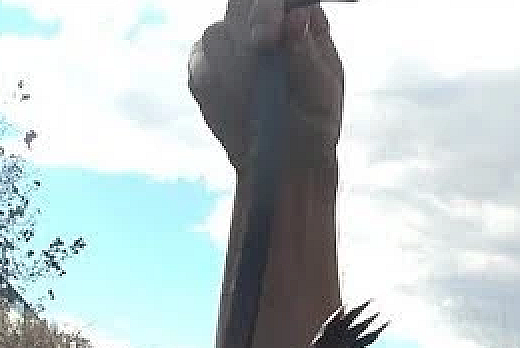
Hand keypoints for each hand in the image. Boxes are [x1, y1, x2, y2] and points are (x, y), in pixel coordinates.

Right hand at [189, 0, 344, 170]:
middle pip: (238, 6)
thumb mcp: (321, 94)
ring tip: (257, 102)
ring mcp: (230, 44)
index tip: (266, 37)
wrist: (286, 161)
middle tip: (257, 73)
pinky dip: (215, 89)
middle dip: (245, 38)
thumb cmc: (314, 123)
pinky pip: (198, 67)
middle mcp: (260, 25)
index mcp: (297, 23)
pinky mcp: (204, 68)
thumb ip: (307, 56)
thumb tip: (296, 18)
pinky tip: (237, 108)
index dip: (266, 8)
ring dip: (234, 72)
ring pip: (214, 36)